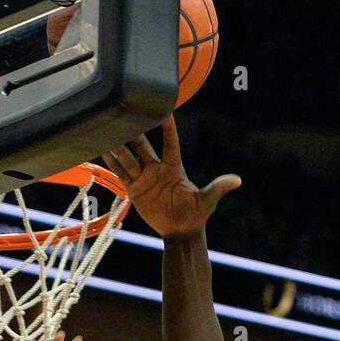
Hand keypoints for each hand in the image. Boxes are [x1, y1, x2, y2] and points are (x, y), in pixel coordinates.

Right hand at [103, 115, 240, 238]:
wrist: (180, 232)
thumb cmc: (196, 215)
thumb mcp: (207, 201)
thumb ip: (218, 188)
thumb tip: (237, 180)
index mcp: (174, 166)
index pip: (170, 142)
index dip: (167, 126)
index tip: (163, 108)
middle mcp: (157, 168)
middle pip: (143, 146)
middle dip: (134, 131)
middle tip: (125, 113)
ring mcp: (144, 178)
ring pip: (129, 157)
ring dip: (119, 144)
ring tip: (107, 128)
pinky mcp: (134, 189)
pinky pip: (121, 173)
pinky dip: (112, 162)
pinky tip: (102, 148)